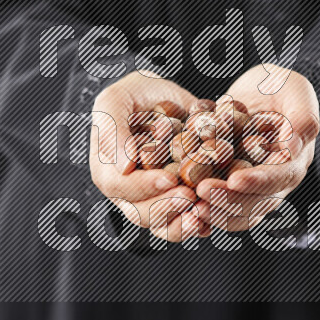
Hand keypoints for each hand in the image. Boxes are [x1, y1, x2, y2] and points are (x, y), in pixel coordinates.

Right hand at [89, 72, 207, 241]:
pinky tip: (212, 220)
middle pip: (140, 213)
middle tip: (191, 197)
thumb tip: (124, 166)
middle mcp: (126, 191)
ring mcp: (151, 200)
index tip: (169, 178)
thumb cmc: (135, 94)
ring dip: (182, 225)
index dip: (143, 186)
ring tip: (202, 215)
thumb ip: (113, 128)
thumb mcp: (116, 99)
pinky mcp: (175, 202)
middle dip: (166, 208)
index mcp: (107, 169)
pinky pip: (183, 223)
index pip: (120, 186)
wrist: (165, 98)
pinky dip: (197, 225)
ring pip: (161, 225)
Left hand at [194, 65, 319, 230]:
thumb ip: (303, 117)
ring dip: (214, 212)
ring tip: (190, 205)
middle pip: (257, 202)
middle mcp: (276, 181)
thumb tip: (293, 148)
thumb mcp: (295, 89)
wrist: (257, 91)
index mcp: (295, 159)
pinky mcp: (230, 188)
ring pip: (238, 213)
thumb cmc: (279, 85)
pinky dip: (203, 208)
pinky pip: (219, 207)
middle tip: (201, 193)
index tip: (235, 180)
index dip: (258, 181)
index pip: (280, 177)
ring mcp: (253, 188)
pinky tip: (182, 205)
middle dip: (229, 200)